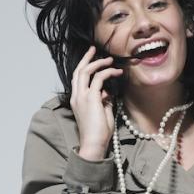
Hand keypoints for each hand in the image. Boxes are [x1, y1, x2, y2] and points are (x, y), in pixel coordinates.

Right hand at [71, 45, 121, 159]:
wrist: (94, 144)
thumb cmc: (98, 133)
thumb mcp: (102, 113)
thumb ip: (103, 101)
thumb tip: (107, 92)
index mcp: (77, 100)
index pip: (77, 79)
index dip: (84, 66)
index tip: (92, 58)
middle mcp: (77, 97)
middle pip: (78, 71)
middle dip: (86, 58)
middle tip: (94, 49)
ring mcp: (82, 97)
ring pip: (85, 72)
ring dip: (98, 63)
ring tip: (109, 60)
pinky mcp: (91, 98)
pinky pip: (98, 79)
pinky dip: (107, 73)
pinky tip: (116, 72)